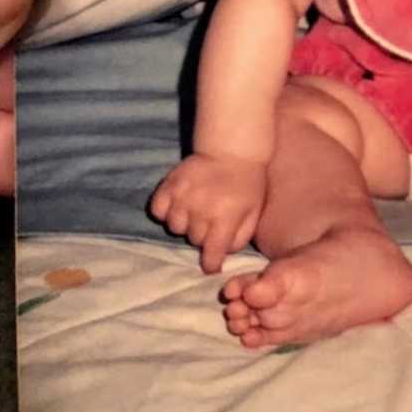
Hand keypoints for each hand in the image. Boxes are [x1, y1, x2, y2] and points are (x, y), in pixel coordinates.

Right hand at [150, 152, 266, 273]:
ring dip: (185, 223)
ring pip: (175, 227)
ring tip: (196, 209)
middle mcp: (201, 211)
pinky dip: (165, 210)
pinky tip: (177, 203)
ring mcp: (183, 197)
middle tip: (212, 219)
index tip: (211, 264)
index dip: (211, 263)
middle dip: (203, 235)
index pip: (211, 255)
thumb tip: (223, 255)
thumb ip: (240, 237)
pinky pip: (157, 210)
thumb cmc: (247, 182)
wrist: (233, 148)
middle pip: (194, 240)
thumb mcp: (254, 212)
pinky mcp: (170, 184)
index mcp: (224, 219)